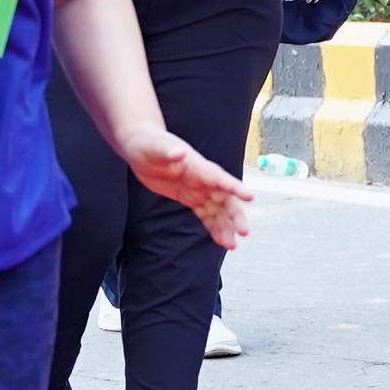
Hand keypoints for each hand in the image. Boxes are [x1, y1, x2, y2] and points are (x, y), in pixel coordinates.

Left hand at [118, 127, 253, 248]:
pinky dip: (214, 227)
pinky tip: (221, 241)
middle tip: (244, 232)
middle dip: (235, 215)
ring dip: (226, 226)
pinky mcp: (189, 197)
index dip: (235, 187)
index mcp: (198, 165)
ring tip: (232, 246)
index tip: (250, 197)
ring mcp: (197, 189)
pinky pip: (205, 214)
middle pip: (225, 198)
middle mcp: (203, 178)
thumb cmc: (148, 142)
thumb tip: (180, 153)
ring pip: (218, 210)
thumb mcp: (155, 147)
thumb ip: (169, 151)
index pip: (219, 178)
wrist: (140, 146)